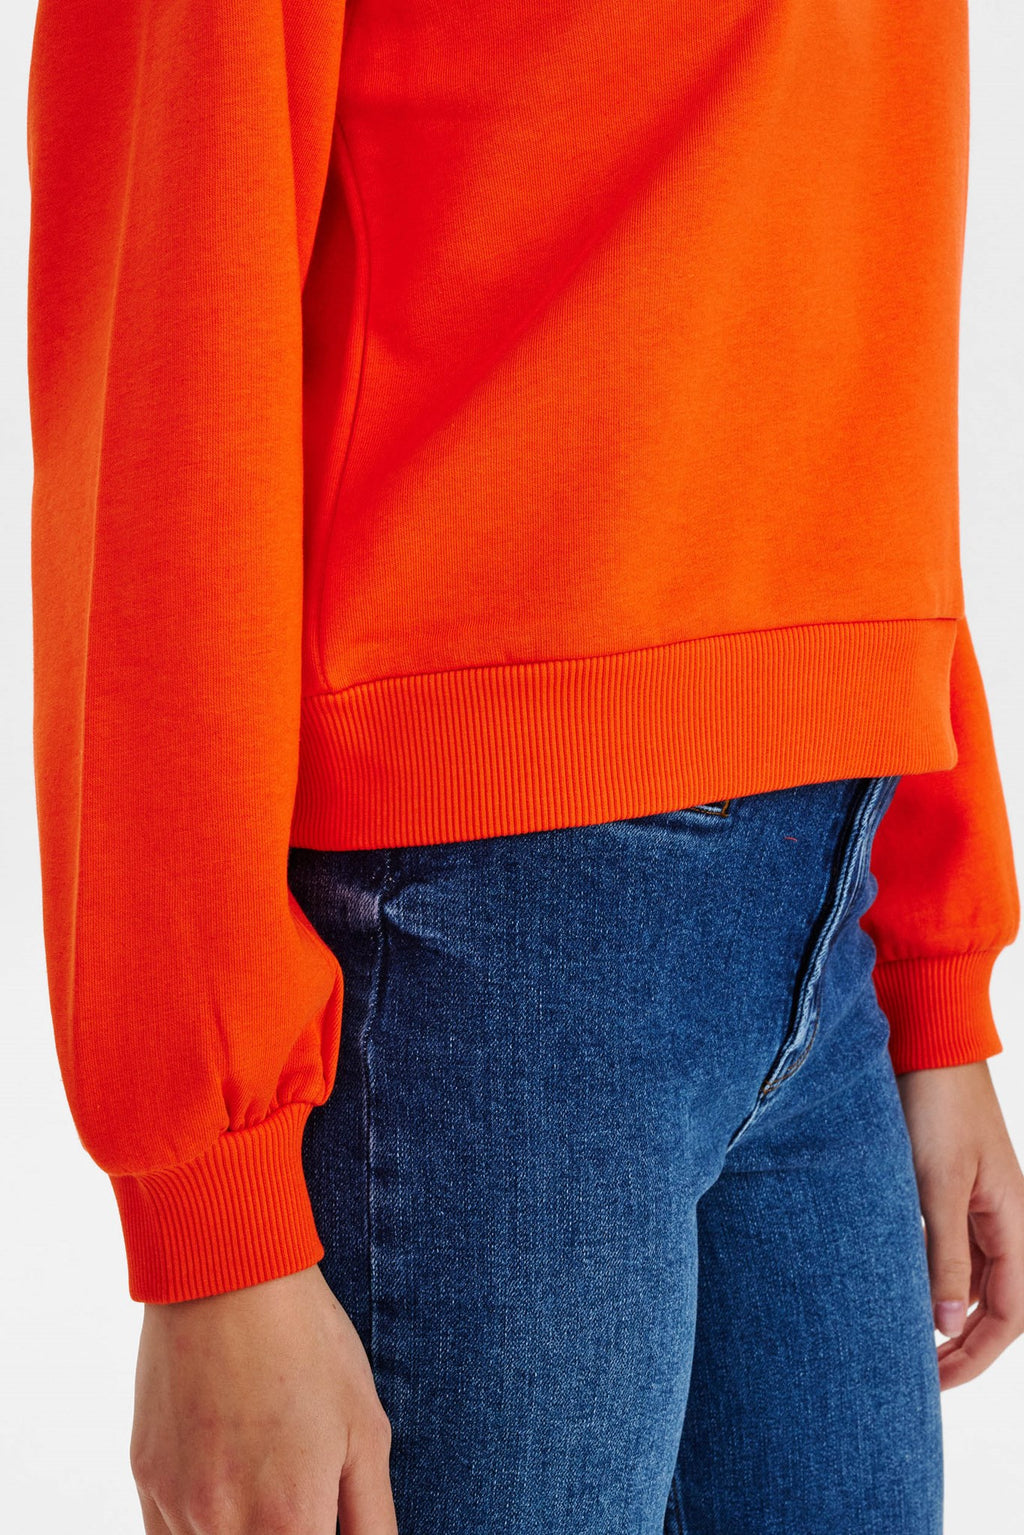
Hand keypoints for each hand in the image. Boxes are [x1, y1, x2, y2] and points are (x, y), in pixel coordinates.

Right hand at [130, 1263, 396, 1532]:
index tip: (324, 1521)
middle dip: (285, 1534)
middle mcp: (224, 1528)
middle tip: (298, 1498)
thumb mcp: (367, 1428)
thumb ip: (372, 1519)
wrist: (226, 1272)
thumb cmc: (307, 1341)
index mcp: (289, 1522)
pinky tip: (227, 1487)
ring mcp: (177, 1506)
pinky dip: (199, 1528)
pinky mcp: (146, 1478)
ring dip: (242, 1532)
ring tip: (267, 1481)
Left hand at [897, 1060, 1023, 1389]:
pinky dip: (933, 1274)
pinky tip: (902, 1287)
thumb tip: (948, 1327)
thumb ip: (944, 1255)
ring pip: (973, 1277)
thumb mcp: (936, 1184)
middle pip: (995, 1304)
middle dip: (961, 1346)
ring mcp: (979, 1201)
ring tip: (905, 1343)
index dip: (974, 1356)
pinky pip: (952, 1247)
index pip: (1008, 1315)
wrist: (929, 1039)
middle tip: (918, 1377)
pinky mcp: (952, 1184)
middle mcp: (1003, 1217)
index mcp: (1013, 1222)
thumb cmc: (936, 1104)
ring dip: (946, 1312)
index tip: (935, 1384)